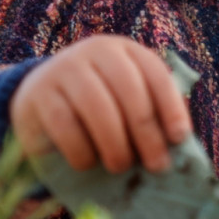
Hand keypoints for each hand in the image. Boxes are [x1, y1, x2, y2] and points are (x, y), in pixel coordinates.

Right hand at [10, 35, 190, 172]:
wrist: (39, 96)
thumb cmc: (98, 104)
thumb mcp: (127, 99)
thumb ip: (153, 111)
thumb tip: (180, 142)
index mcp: (126, 51)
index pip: (156, 74)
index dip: (171, 107)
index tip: (180, 138)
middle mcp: (95, 51)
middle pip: (129, 90)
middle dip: (147, 132)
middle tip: (156, 165)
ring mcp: (64, 69)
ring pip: (97, 106)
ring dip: (114, 143)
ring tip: (121, 167)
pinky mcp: (38, 93)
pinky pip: (64, 123)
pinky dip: (81, 148)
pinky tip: (88, 163)